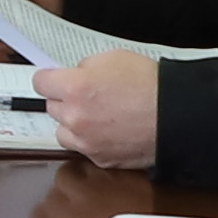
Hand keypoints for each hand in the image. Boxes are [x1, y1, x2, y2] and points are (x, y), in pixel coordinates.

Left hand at [34, 49, 162, 167]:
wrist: (177, 117)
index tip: (54, 79)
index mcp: (74, 88)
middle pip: (51, 107)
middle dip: (64, 100)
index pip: (40, 83)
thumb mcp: (114, 58)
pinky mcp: (100, 159)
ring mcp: (86, 142)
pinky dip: (91, 140)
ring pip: (62, 132)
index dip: (49, 79)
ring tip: (96, 115)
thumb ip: (86, 67)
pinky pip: (84, 148)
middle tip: (86, 95)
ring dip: (73, 123)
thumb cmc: (151, 85)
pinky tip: (109, 130)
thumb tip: (74, 74)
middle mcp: (75, 118)